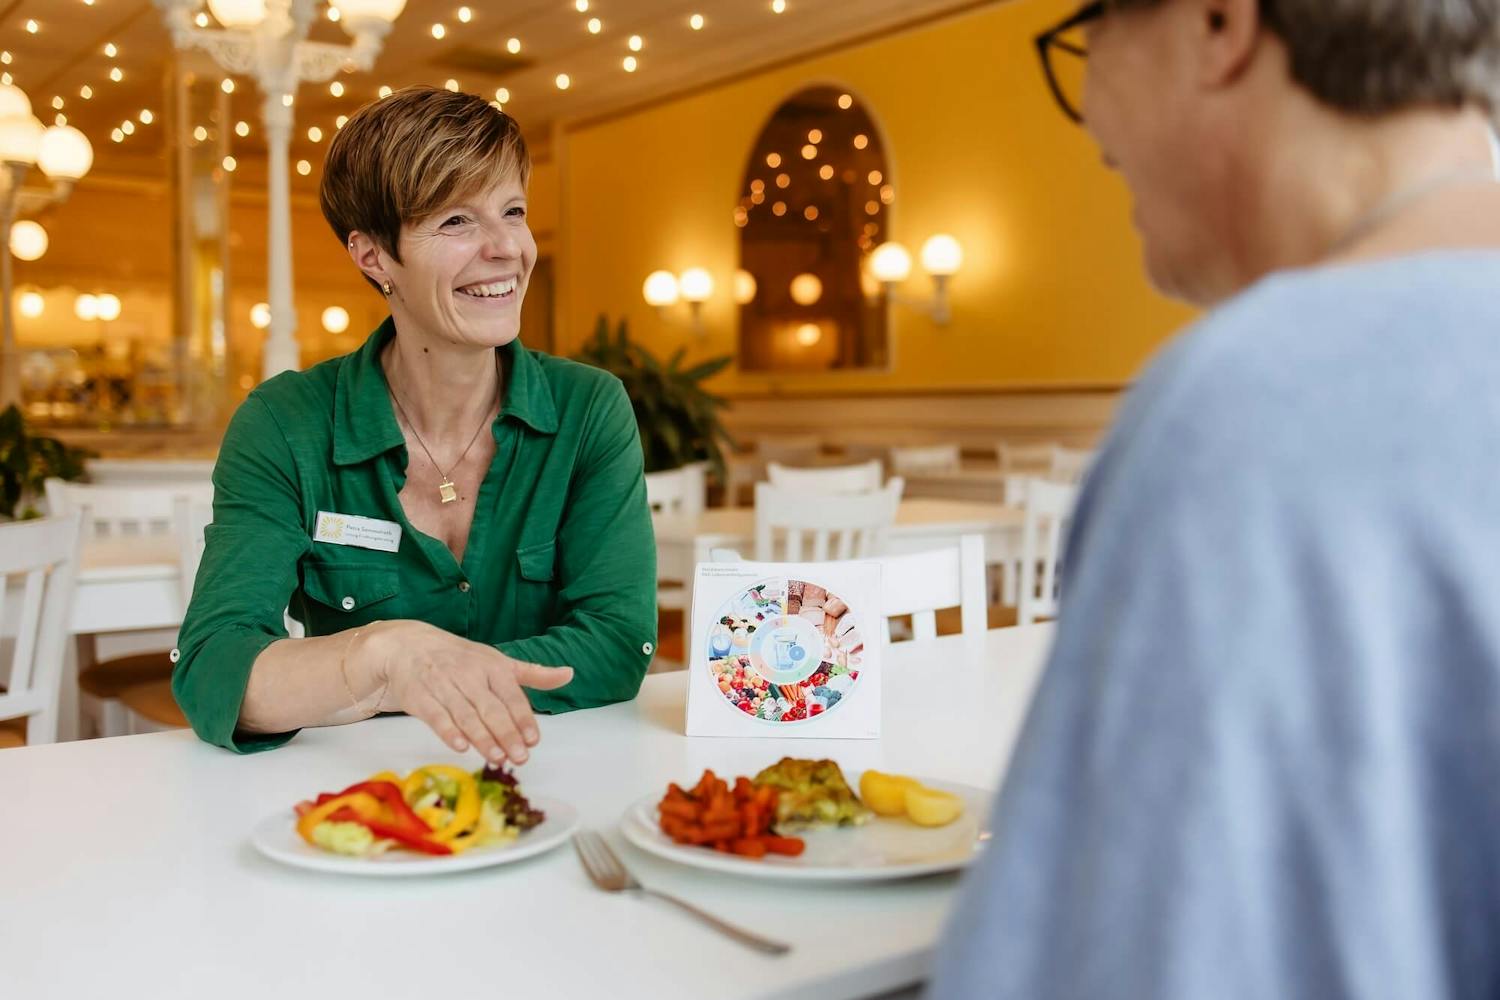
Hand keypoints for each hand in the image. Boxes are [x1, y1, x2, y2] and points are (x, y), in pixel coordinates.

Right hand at [363, 621, 572, 764]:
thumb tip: (569, 674)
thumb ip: (533, 673)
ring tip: (498, 758)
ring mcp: (444, 685)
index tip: (534, 740)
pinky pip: (436, 716)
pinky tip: (461, 746)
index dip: (523, 719)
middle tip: (520, 757)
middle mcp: (470, 675)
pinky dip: (448, 731)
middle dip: (507, 734)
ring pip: (467, 715)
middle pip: (491, 708)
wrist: (408, 646)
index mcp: (493, 666)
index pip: (512, 696)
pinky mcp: (420, 697)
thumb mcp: (498, 661)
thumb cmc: (460, 659)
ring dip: (482, 738)